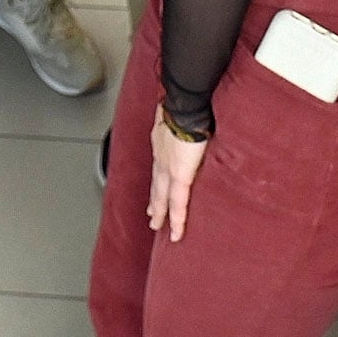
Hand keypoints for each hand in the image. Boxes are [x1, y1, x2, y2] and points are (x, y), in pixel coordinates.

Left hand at [146, 116, 205, 241]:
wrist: (185, 105)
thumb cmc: (185, 104)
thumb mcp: (178, 112)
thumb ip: (180, 117)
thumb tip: (184, 112)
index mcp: (162, 143)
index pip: (158, 167)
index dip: (156, 179)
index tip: (154, 189)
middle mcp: (161, 158)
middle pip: (156, 185)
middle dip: (154, 202)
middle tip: (152, 217)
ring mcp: (168, 169)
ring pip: (163, 197)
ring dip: (160, 212)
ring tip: (157, 226)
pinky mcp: (180, 176)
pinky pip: (178, 203)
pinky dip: (177, 218)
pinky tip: (176, 232)